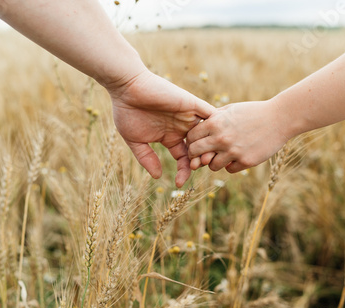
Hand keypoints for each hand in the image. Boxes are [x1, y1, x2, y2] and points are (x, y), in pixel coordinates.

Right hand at [107, 69, 214, 187]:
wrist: (127, 87)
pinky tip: (217, 138)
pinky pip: (212, 114)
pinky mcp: (192, 103)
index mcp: (169, 137)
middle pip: (200, 149)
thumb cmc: (127, 112)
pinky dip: (217, 125)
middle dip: (200, 162)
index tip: (179, 183)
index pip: (184, 158)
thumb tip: (157, 177)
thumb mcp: (136, 140)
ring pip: (208, 134)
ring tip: (204, 159)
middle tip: (196, 169)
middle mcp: (182, 127)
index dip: (184, 171)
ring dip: (209, 147)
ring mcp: (188, 115)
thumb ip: (147, 158)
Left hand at [186, 100, 287, 172]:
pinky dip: (231, 165)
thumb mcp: (230, 109)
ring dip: (215, 162)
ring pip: (212, 166)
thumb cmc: (253, 112)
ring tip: (224, 154)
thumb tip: (197, 127)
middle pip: (195, 153)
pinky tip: (239, 156)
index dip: (192, 141)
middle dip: (197, 155)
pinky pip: (229, 169)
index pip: (190, 138)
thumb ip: (213, 118)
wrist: (279, 118)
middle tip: (204, 154)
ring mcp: (233, 151)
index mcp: (215, 123)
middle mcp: (221, 138)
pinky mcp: (245, 161)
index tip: (197, 142)